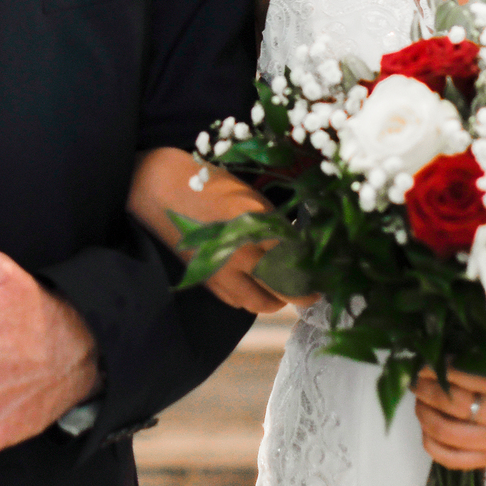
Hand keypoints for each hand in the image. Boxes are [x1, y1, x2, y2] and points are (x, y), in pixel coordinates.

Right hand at [125, 147, 312, 312]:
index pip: (295, 260)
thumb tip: (300, 246)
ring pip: (258, 302)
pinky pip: (235, 300)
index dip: (315, 272)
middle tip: (314, 292)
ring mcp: (219, 272)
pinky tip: (256, 287)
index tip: (328, 274)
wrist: (156, 188)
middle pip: (282, 290)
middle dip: (303, 294)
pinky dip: (251, 299)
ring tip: (287, 290)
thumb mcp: (250, 196)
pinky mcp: (204, 279)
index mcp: (253, 228)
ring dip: (276, 299)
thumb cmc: (206, 182)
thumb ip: (274, 225)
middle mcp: (237, 256)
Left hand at [412, 366, 485, 469]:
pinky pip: (453, 459)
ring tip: (420, 401)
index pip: (460, 375)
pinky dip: (432, 444)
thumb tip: (442, 360)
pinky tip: (428, 430)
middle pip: (448, 403)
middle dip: (424, 388)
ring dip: (423, 414)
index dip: (435, 367)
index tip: (424, 360)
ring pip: (444, 432)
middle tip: (416, 378)